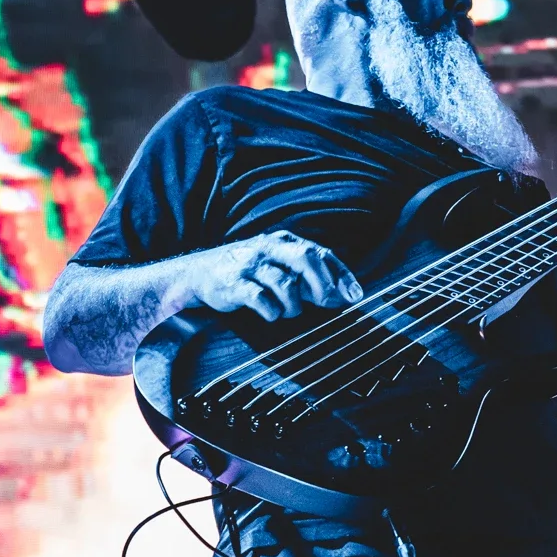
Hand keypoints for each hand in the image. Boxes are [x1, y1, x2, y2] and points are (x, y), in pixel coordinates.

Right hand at [190, 229, 362, 323]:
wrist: (200, 273)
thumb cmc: (249, 272)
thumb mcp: (279, 266)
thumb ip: (309, 279)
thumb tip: (342, 295)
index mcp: (285, 241)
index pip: (321, 253)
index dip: (342, 275)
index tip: (356, 296)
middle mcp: (270, 248)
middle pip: (306, 259)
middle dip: (323, 284)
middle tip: (329, 304)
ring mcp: (251, 265)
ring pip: (285, 283)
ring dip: (294, 305)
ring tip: (289, 312)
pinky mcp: (234, 283)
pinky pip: (260, 299)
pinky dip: (272, 311)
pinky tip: (271, 314)